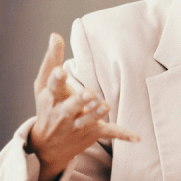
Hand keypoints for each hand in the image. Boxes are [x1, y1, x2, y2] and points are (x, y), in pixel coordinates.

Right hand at [28, 33, 138, 180]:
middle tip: (89, 93)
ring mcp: (77, 125)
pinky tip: (137, 137)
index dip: (57, 78)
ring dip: (97, 114)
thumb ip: (51, 59)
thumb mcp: (43, 84)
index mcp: (51, 97)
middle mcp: (63, 113)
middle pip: (71, 106)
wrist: (47, 146)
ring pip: (89, 120)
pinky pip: (109, 133)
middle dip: (80, 100)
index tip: (61, 71)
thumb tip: (55, 34)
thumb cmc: (46, 107)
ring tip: (105, 105)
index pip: (53, 85)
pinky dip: (123, 135)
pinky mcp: (92, 133)